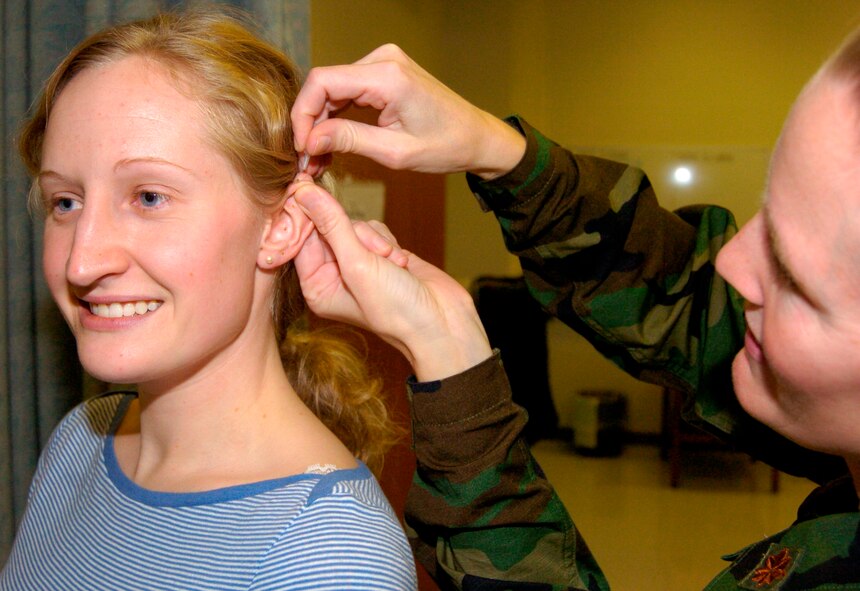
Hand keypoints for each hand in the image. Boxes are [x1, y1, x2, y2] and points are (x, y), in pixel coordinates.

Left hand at [290, 177, 492, 380]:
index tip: (304, 184)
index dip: (306, 214)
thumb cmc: (396, 309)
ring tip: (393, 265)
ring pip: (356, 226)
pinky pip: (375, 229)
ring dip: (376, 240)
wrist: (441, 323)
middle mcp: (333, 276)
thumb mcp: (358, 265)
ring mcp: (358, 265)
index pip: (301, 239)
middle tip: (374, 252)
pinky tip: (402, 263)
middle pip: (329, 228)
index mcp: (317, 287)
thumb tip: (303, 192)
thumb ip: (331, 225)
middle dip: (354, 235)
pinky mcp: (381, 256)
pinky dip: (389, 241)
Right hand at [292, 44, 525, 179]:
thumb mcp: (395, 152)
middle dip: (311, 122)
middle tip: (308, 159)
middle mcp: (384, 60)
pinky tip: (333, 141)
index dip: (303, 114)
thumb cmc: (447, 146)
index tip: (302, 147)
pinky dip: (338, 115)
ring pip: (334, 88)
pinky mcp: (385, 71)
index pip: (323, 82)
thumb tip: (309, 140)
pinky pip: (349, 89)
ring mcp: (385, 62)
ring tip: (319, 156)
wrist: (477, 137)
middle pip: (325, 84)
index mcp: (388, 76)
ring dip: (322, 121)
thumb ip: (349, 141)